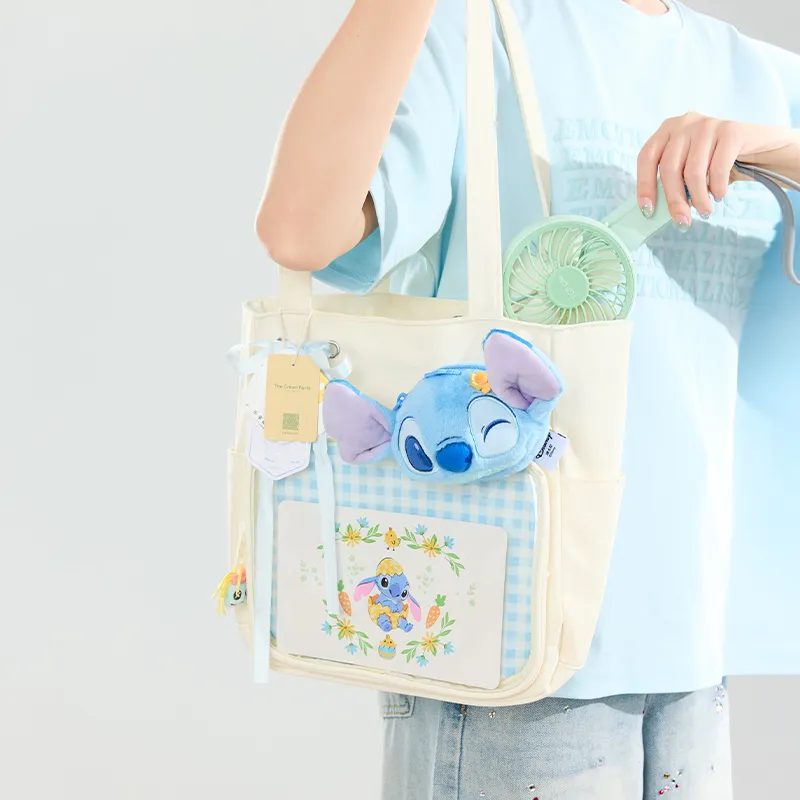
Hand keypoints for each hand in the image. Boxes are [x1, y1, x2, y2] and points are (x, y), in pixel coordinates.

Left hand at [636, 112, 799, 229]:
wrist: (760, 148)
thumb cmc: (717, 164)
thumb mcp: (690, 169)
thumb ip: (673, 182)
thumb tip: (654, 211)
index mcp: (668, 130)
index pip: (646, 157)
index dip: (644, 185)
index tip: (647, 210)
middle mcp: (685, 122)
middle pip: (669, 168)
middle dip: (674, 200)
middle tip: (682, 221)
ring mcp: (707, 124)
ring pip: (693, 171)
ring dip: (698, 198)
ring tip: (705, 211)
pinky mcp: (731, 130)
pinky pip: (717, 168)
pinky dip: (717, 188)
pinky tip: (720, 195)